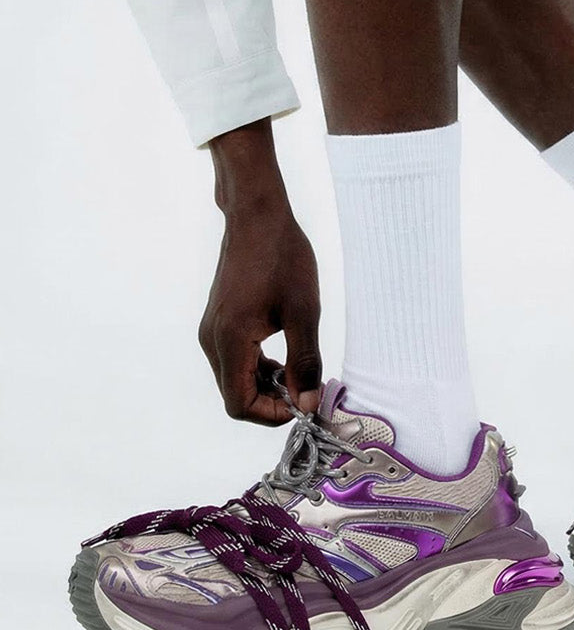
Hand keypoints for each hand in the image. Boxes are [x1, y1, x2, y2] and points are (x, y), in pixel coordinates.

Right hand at [199, 120, 321, 424]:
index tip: (303, 401)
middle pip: (234, 394)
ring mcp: (210, 330)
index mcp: (230, 340)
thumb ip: (305, 361)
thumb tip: (307, 403)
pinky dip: (257, 366)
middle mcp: (211, 340)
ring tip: (299, 368)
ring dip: (265, 384)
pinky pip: (233, 359)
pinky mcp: (217, 321)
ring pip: (234, 378)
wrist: (257, 216)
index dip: (272, 414)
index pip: (239, 405)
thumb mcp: (304, 311)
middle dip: (271, 400)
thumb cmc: (283, 257)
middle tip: (307, 386)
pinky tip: (283, 353)